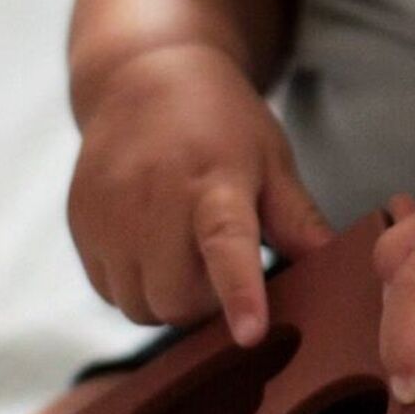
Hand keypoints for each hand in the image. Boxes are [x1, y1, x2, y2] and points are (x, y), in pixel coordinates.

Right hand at [67, 44, 332, 341]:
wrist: (144, 80)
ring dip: (166, 297)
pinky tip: (151, 246)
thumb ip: (298, 220)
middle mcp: (154, 198)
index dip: (239, 292)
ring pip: (138, 305)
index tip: (250, 333)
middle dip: (203, 304)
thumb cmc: (222, 126)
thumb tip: (336, 266)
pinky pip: (107, 290)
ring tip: (184, 253)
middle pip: (175, 299)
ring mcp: (108, 212)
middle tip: (220, 266)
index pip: (227, 244)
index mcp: (216, 182)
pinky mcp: (78, 222)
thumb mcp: (272, 161)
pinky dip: (134, 284)